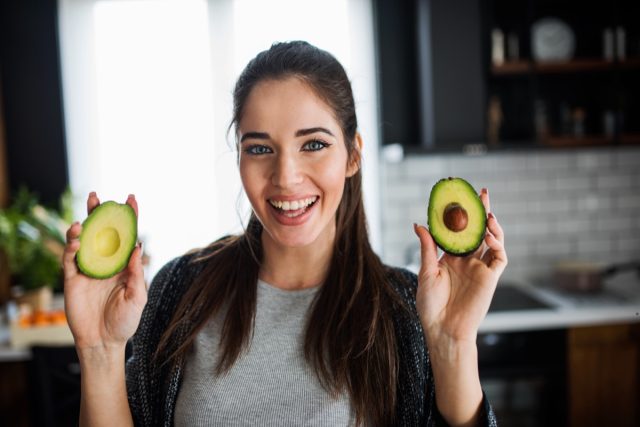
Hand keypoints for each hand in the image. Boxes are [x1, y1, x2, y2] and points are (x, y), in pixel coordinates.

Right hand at [63, 193, 146, 350]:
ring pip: (82, 242)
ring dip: (80, 228)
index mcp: (124, 264)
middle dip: (97, 213)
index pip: (127, 235)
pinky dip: (71, 248)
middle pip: (100, 232)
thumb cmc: (125, 321)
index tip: (131, 198)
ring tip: (81, 222)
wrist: (104, 342)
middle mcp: (105, 263)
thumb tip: (138, 247)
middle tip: (96, 197)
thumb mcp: (137, 297)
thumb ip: (137, 273)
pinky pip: (69, 260)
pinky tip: (75, 241)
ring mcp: (87, 270)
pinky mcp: (72, 280)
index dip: (128, 217)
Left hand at [414, 188, 506, 344]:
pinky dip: (497, 244)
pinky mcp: (491, 278)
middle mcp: (467, 260)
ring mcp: (480, 268)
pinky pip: (499, 257)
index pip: (458, 231)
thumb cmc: (430, 305)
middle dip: (481, 212)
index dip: (460, 215)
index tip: (457, 198)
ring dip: (492, 225)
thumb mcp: (426, 272)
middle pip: (477, 231)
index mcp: (450, 258)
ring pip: (492, 240)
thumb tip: (419, 224)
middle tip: (481, 193)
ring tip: (487, 211)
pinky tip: (489, 235)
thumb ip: (427, 247)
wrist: (443, 329)